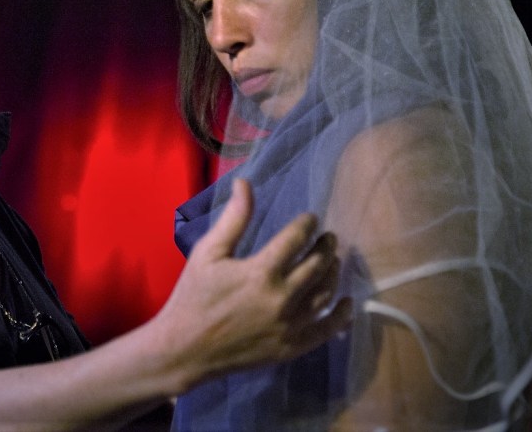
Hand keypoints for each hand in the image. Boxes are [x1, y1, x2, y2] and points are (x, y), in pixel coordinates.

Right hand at [155, 178, 351, 390]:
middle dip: (326, 246)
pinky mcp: (291, 347)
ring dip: (334, 273)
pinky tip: (347, 303)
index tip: (310, 218)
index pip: (296, 239)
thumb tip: (245, 183)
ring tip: (333, 261)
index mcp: (261, 271)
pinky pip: (326, 329)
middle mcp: (282, 298)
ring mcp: (289, 325)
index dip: (307, 225)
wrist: (185, 349)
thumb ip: (233, 219)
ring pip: (325, 294)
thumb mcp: (208, 252)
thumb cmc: (193, 296)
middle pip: (318, 265)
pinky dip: (341, 316)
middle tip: (329, 237)